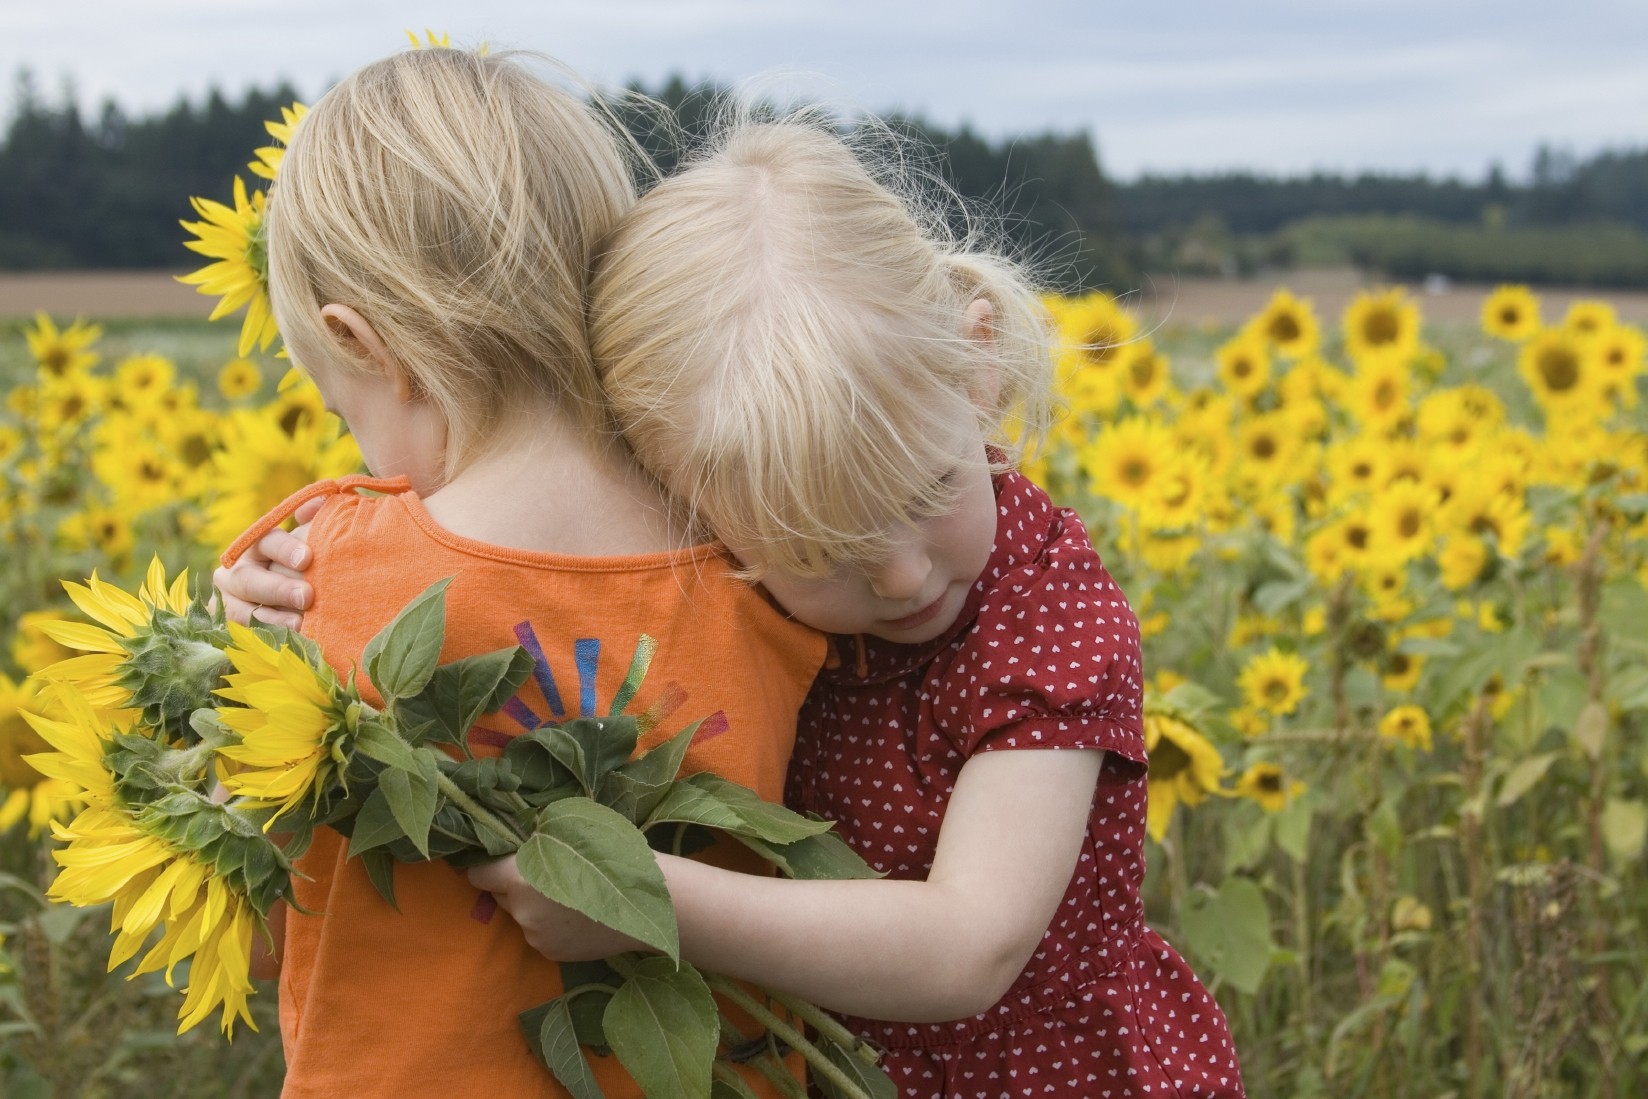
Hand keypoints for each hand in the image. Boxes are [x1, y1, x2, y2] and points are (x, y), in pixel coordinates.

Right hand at [213, 498, 322, 628]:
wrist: (294, 609)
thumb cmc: (308, 569)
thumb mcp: (312, 543)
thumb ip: (314, 522)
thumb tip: (314, 506)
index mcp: (258, 546)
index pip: (267, 541)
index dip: (286, 549)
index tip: (308, 559)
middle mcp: (236, 573)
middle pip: (250, 579)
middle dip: (279, 588)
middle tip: (307, 596)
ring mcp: (229, 604)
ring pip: (242, 611)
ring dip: (271, 619)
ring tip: (299, 624)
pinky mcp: (231, 631)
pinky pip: (243, 637)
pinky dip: (266, 640)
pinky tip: (290, 644)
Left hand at [467, 855, 646, 961]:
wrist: (647, 904)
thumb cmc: (612, 856)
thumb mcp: (571, 833)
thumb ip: (536, 840)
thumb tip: (515, 839)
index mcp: (520, 876)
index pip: (478, 874)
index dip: (488, 865)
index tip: (501, 861)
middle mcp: (522, 910)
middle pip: (500, 895)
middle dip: (514, 885)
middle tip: (546, 872)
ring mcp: (536, 935)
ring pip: (520, 915)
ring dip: (533, 905)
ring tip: (568, 895)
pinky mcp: (550, 952)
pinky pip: (538, 933)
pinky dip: (549, 924)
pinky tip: (576, 915)